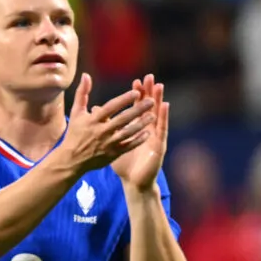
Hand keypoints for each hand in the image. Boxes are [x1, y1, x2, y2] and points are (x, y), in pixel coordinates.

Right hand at [60, 73, 155, 173]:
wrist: (71, 159)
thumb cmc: (74, 133)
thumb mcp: (76, 112)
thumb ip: (82, 93)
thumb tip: (86, 75)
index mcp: (93, 120)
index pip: (111, 107)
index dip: (124, 99)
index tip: (136, 92)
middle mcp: (101, 131)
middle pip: (122, 119)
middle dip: (138, 109)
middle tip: (152, 101)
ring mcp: (108, 143)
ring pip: (128, 132)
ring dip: (141, 124)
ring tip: (153, 116)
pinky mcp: (113, 154)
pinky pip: (128, 146)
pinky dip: (138, 140)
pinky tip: (148, 133)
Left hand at [112, 75, 168, 191]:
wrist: (135, 182)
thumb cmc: (125, 164)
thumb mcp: (113, 144)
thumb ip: (106, 127)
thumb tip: (96, 110)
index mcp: (136, 129)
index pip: (136, 108)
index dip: (136, 96)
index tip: (135, 82)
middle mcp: (147, 130)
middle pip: (148, 108)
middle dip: (149, 93)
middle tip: (149, 77)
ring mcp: (154, 137)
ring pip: (157, 115)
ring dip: (159, 101)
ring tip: (159, 87)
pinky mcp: (159, 145)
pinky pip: (162, 129)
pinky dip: (163, 117)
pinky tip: (164, 106)